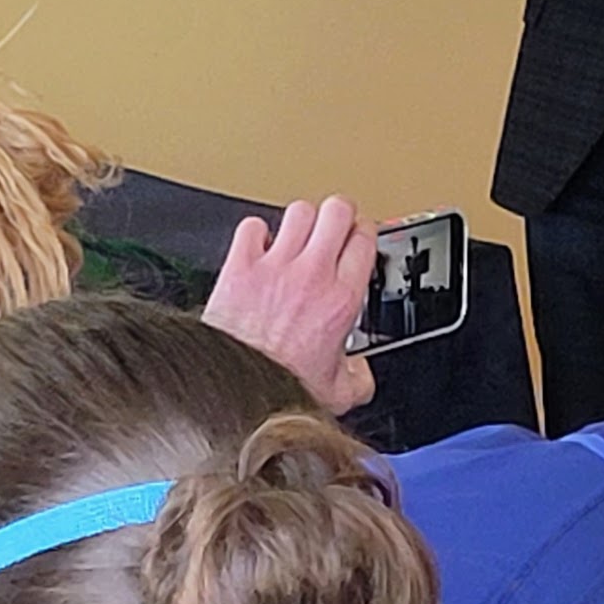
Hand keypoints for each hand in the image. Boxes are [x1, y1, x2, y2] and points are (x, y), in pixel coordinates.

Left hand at [204, 198, 377, 413]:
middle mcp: (311, 275)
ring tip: (299, 236)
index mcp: (341, 300)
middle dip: (339, 214)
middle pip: (337, 210)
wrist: (237, 388)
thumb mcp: (337, 393)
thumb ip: (359, 378)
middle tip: (334, 228)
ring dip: (302, 220)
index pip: (365, 239)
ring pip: (299, 211)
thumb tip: (362, 373)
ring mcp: (275, 266)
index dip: (365, 233)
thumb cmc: (280, 387)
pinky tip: (260, 246)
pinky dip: (257, 232)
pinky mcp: (240, 266)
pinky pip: (252, 227)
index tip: (359, 239)